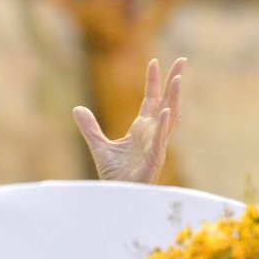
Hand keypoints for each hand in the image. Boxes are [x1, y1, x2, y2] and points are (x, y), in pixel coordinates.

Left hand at [72, 57, 184, 183]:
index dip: (153, 82)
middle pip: (166, 103)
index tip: (153, 62)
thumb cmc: (115, 176)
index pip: (150, 100)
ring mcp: (156, 145)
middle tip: (181, 60)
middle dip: (173, 82)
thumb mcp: (99, 146)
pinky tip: (166, 111)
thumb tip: (77, 109)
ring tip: (177, 78)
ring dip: (173, 98)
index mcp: (142, 129)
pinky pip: (161, 140)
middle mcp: (152, 134)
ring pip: (169, 118)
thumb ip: (90, 128)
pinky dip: (163, 126)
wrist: (118, 197)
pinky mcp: (154, 159)